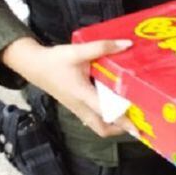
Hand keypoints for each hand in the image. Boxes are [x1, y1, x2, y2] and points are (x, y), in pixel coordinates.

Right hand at [1, 37, 133, 137]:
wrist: (33, 65)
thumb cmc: (55, 60)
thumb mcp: (78, 51)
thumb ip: (103, 47)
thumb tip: (127, 44)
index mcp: (81, 94)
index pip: (105, 111)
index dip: (122, 121)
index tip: (137, 129)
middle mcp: (80, 106)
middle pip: (102, 128)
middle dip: (122, 129)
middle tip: (141, 124)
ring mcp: (77, 108)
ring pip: (98, 125)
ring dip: (115, 124)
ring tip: (134, 116)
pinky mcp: (76, 106)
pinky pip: (94, 118)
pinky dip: (107, 117)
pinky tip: (118, 106)